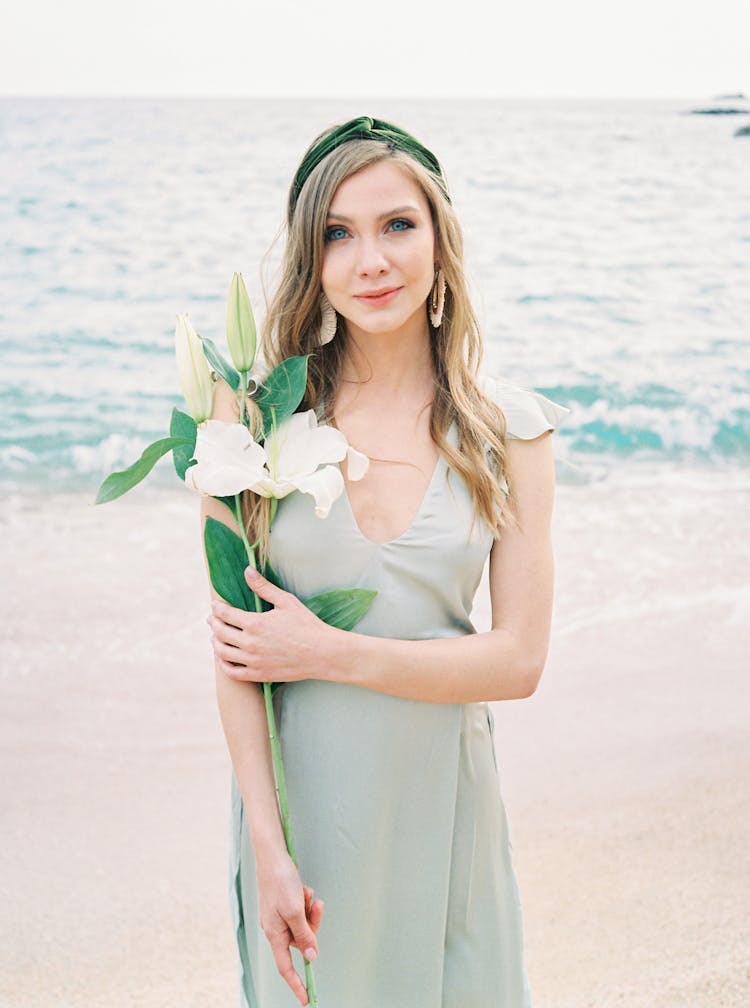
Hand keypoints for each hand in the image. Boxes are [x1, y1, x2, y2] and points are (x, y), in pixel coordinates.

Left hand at [207, 568, 331, 682]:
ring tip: (215, 637)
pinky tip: (223, 658)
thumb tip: (247, 571)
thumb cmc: (306, 625)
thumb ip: (263, 587)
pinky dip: (223, 664)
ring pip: (223, 652)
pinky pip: (233, 672)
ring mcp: (253, 661)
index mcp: (255, 623)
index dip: (217, 608)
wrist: (322, 653)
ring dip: (215, 643)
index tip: (215, 605)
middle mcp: (250, 644)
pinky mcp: (259, 675)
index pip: (225, 614)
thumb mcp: (286, 601)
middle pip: (221, 633)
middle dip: (213, 623)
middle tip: (212, 619)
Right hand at [256, 852, 324, 1005]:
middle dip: (313, 925)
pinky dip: (305, 901)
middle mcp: (276, 927)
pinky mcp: (283, 903)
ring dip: (310, 910)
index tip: (307, 999)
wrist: (272, 855)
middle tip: (317, 906)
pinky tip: (303, 888)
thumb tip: (311, 956)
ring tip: (308, 893)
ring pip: (303, 923)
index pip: (286, 967)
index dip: (296, 983)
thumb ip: (304, 934)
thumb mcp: (295, 909)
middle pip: (301, 939)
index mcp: (275, 933)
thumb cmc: (280, 881)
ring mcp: (279, 915)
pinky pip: (300, 910)